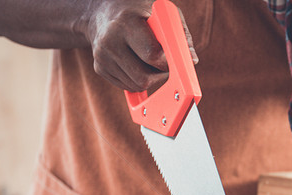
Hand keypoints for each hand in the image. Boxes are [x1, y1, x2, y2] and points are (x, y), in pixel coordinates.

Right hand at [81, 0, 196, 90]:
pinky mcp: (99, 68)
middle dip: (160, 76)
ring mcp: (102, 56)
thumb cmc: (139, 11)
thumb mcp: (161, 12)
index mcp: (127, 22)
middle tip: (166, 66)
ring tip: (151, 61)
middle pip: (143, 76)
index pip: (151, 54)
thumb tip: (192, 60)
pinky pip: (127, 86)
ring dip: (150, 79)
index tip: (176, 63)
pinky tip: (137, 64)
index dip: (167, 63)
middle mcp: (110, 40)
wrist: (103, 12)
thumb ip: (180, 34)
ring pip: (136, 85)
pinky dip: (137, 80)